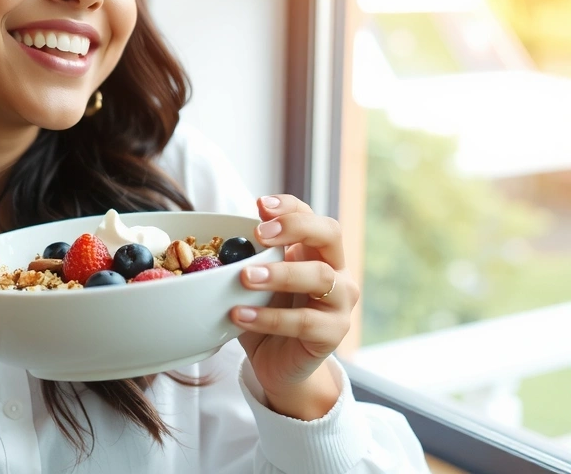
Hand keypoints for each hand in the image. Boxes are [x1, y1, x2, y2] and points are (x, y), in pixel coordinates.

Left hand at [229, 194, 358, 419]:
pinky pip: (304, 322)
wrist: (277, 364)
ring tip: (244, 278)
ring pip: (320, 277)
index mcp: (316, 251)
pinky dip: (268, 318)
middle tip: (260, 234)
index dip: (288, 206)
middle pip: (330, 233)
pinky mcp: (333, 334)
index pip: (310, 214)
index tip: (259, 205)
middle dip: (295, 226)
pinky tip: (239, 315)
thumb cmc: (266, 314)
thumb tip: (230, 237)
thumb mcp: (255, 281)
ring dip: (280, 274)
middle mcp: (336, 271)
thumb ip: (250, 258)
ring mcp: (340, 303)